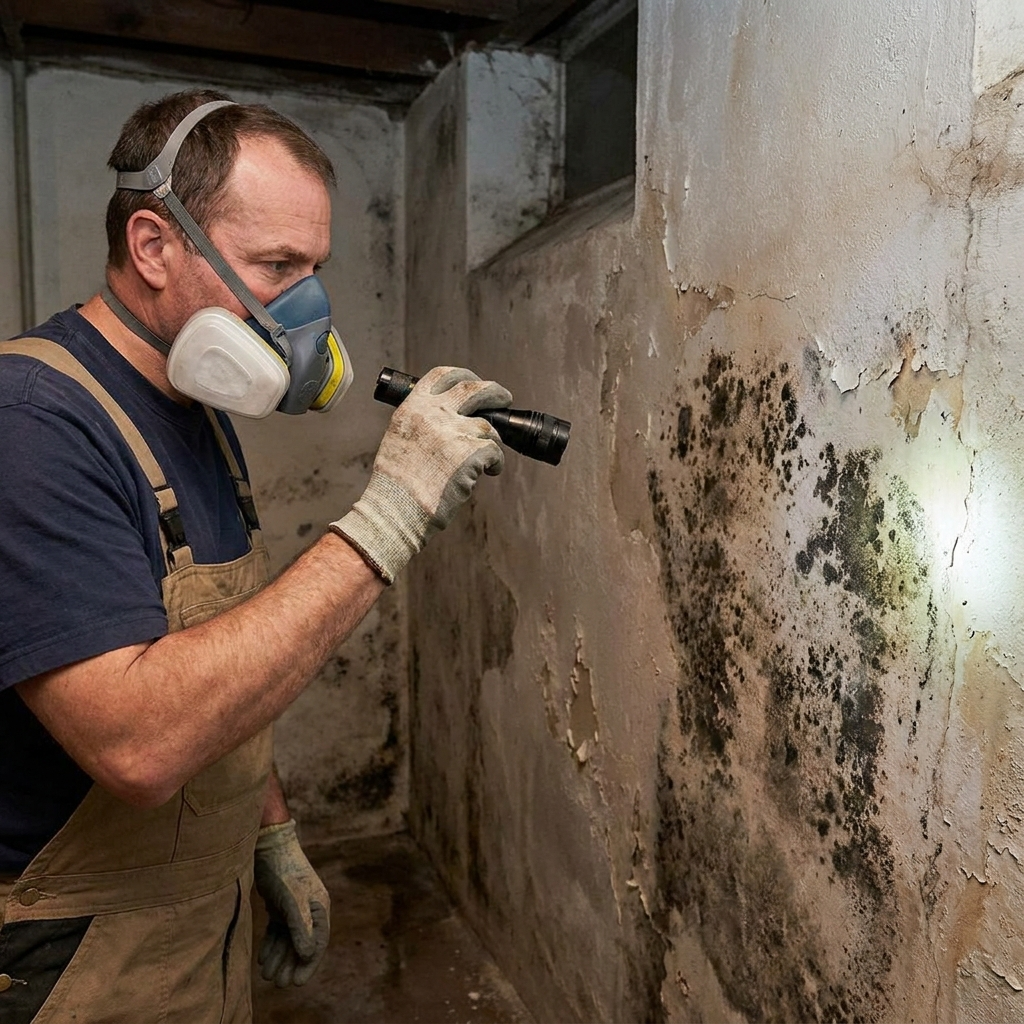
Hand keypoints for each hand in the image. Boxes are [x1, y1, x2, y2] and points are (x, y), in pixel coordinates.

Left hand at [253, 819, 329, 986]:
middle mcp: (309, 908)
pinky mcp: (281, 904)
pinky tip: (263, 958)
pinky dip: (271, 945)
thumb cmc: (283, 870)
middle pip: (302, 943)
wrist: (268, 845)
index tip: (296, 982)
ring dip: (279, 957)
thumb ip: (301, 926)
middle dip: (290, 964)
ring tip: (267, 976)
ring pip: (288, 938)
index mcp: (319, 906)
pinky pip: (278, 931)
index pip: (318, 942)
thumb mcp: (292, 899)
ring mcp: (295, 906)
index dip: (308, 963)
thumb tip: (308, 953)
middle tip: (279, 984)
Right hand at [331, 366, 511, 582]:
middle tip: (503, 398)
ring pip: (488, 427)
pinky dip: (496, 464)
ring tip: (484, 460)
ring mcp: (454, 432)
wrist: (396, 510)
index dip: (462, 376)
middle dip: (494, 392)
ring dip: (491, 442)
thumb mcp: (399, 438)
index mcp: (413, 408)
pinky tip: (488, 473)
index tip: (473, 381)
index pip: (442, 376)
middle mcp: (434, 414)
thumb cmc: (396, 485)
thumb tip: (447, 418)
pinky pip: (495, 452)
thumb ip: (421, 422)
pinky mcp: (471, 453)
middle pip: (474, 389)